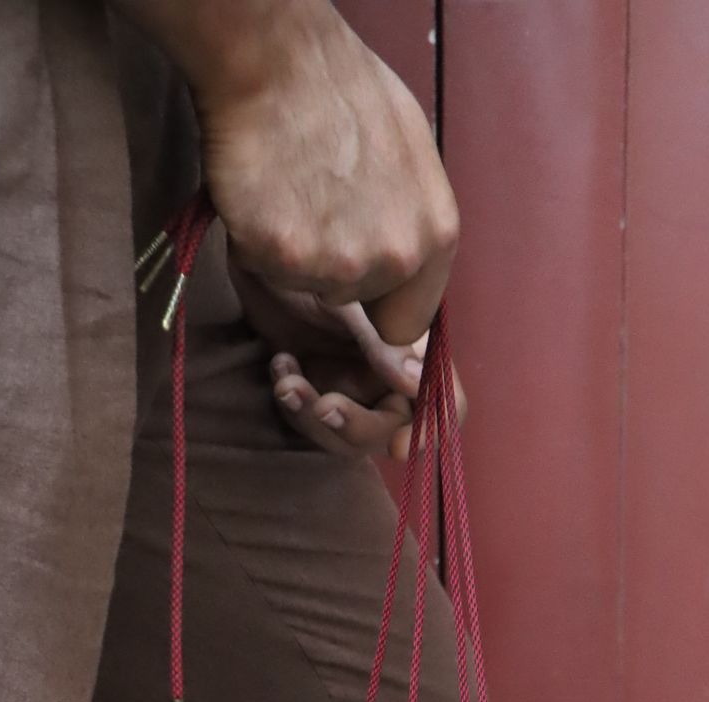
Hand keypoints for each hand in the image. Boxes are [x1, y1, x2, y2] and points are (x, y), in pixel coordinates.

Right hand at [178, 1, 458, 343]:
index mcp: (435, 235)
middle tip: (315, 202)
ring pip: (304, 286)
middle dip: (330, 266)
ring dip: (292, 252)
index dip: (376, 300)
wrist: (277, 61)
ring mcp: (338, 262)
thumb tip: (407, 268)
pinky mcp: (284, 257)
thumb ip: (413, 222)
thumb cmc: (341, 92)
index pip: (406, 322)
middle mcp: (395, 257)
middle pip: (351, 303)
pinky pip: (261, 267)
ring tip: (290, 190)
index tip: (356, 273)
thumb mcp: (410, 155)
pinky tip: (264, 191)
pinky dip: (254, 238)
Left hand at [233, 271, 466, 460]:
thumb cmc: (319, 257)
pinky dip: (292, 400)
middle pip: (389, 430)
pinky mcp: (313, 387)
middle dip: (354, 426)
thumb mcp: (354, 300)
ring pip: (344, 435)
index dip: (431, 429)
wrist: (264, 248)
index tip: (397, 447)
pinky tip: (280, 363)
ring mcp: (351, 384)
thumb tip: (416, 384)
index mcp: (415, 348)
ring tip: (287, 383)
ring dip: (312, 417)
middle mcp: (388, 374)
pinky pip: (308, 419)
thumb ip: (387, 344)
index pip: (444, 401)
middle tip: (323, 407)